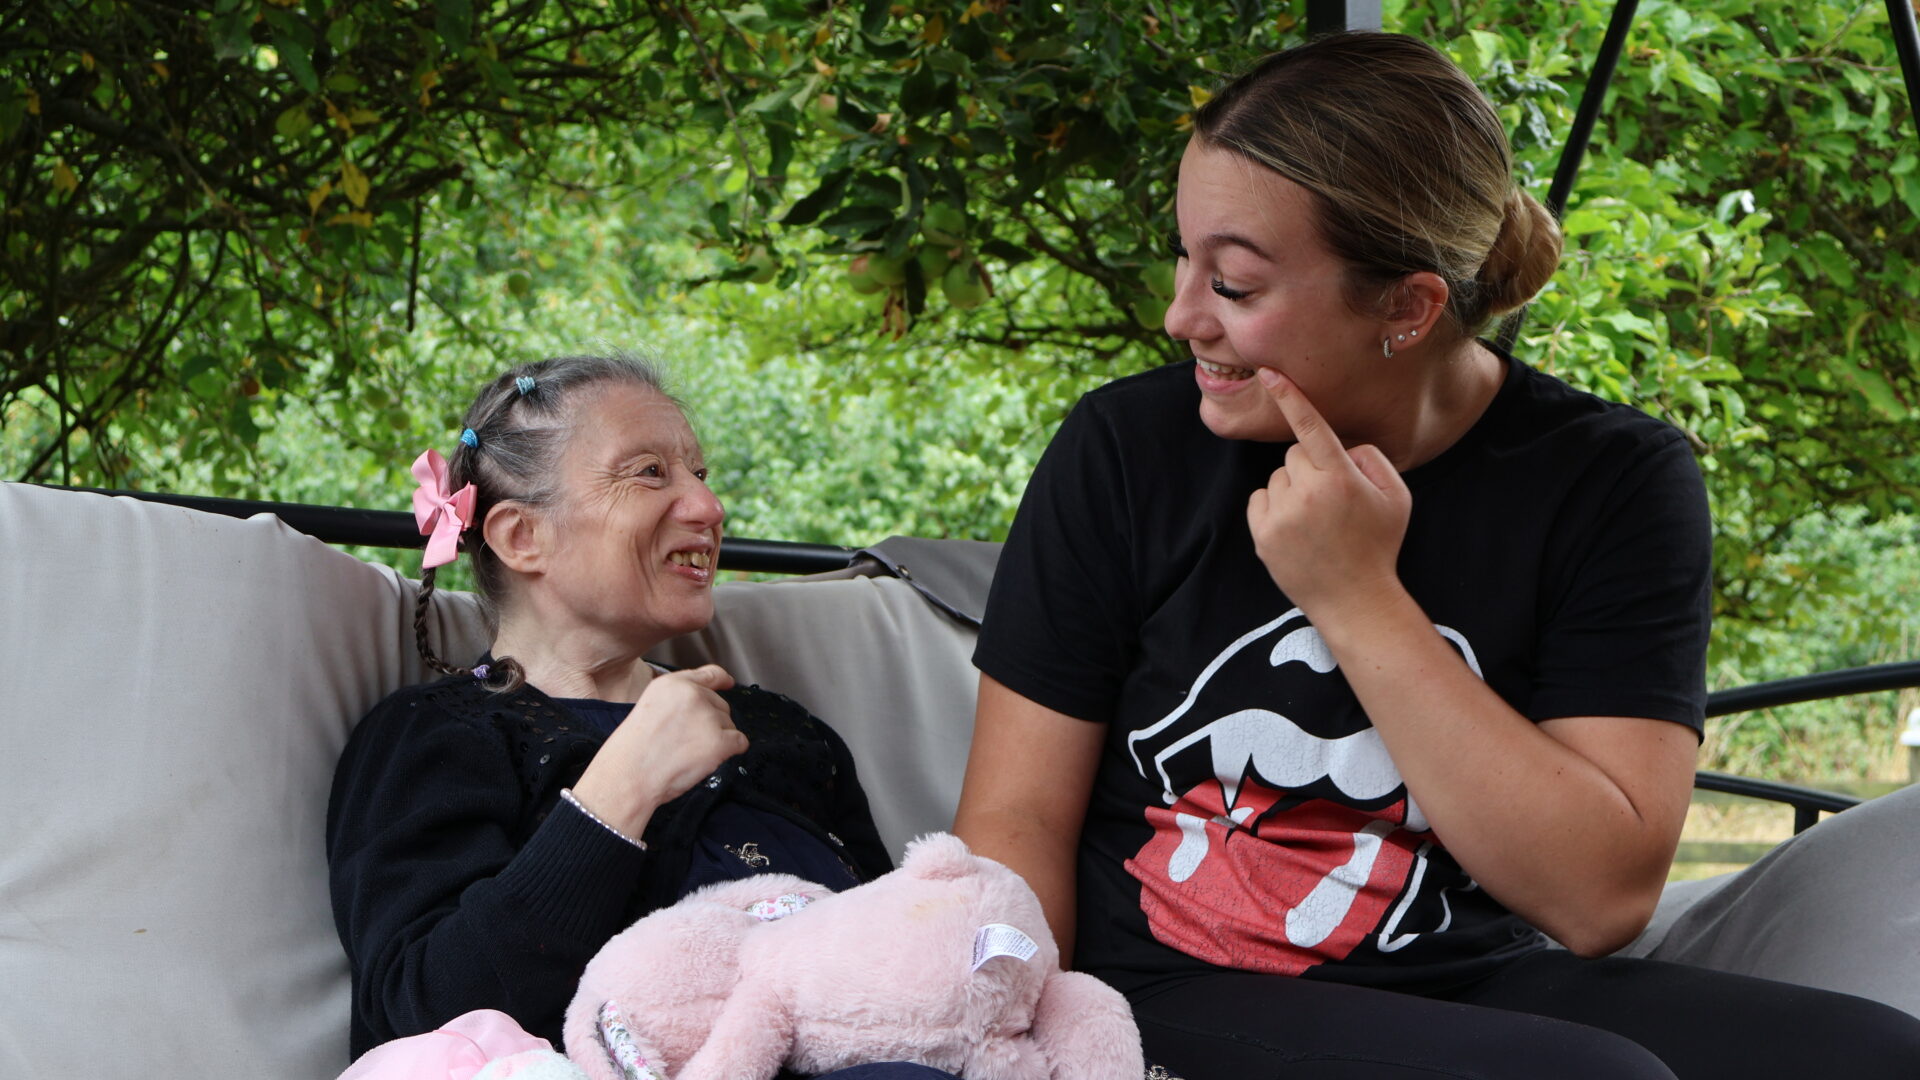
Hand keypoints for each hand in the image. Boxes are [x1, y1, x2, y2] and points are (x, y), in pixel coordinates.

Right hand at [571, 664, 746, 838]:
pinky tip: (708, 760)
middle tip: (686, 743)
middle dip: (711, 723)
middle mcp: (693, 695)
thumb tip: (705, 704)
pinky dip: (730, 752)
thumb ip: (677, 701)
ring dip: (717, 740)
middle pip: (720, 705)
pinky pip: (740, 742)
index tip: (728, 683)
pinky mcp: (719, 741)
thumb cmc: (633, 751)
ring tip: (687, 753)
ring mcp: (707, 717)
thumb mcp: (650, 709)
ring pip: (729, 725)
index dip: (721, 680)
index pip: (708, 674)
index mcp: (671, 684)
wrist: (628, 777)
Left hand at [1245, 369, 1412, 616]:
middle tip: (1331, 499)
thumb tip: (1341, 446)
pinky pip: (1260, 499)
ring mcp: (1281, 515)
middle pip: (1294, 454)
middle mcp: (1306, 493)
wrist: (1355, 599)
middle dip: (1310, 466)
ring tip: (1316, 520)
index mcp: (1340, 478)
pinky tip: (1297, 529)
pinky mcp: (1262, 535)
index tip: (1268, 374)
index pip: (1310, 427)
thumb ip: (1371, 459)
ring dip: (1293, 488)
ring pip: (1277, 477)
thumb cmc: (1379, 543)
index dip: (1290, 397)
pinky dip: (1275, 507)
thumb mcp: (1396, 496)